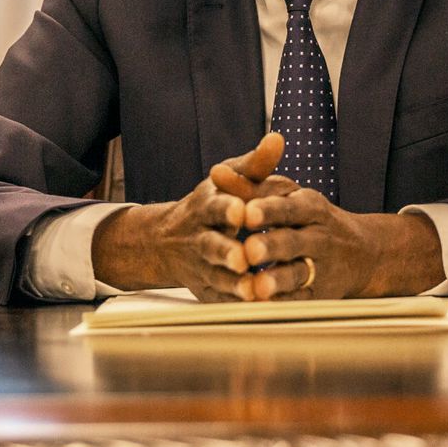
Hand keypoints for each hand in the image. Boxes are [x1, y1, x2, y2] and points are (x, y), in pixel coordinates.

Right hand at [92, 132, 289, 301]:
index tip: (241, 211)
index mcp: (207, 206)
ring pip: (216, 277)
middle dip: (226, 252)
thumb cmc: (214, 204)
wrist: (169, 241)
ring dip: (233, 285)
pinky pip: (221, 300)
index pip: (215, 206)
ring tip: (252, 291)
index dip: (227, 209)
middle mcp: (200, 236)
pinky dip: (236, 305)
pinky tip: (256, 308)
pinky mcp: (207, 290)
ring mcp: (202, 266)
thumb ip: (255, 165)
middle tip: (243, 258)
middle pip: (212, 245)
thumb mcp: (229, 180)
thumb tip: (278, 138)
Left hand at [238, 190, 445, 299]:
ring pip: (299, 273)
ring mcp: (321, 267)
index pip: (289, 207)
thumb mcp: (286, 195)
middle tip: (249, 249)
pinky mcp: (319, 294)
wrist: (362, 253)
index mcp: (311, 207)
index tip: (247, 212)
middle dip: (272, 246)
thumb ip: (250, 186)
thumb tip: (217, 173)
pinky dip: (281, 303)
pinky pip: (299, 300)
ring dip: (278, 280)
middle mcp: (319, 237)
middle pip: (294, 241)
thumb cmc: (309, 218)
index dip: (268, 210)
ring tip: (257, 286)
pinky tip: (262, 306)